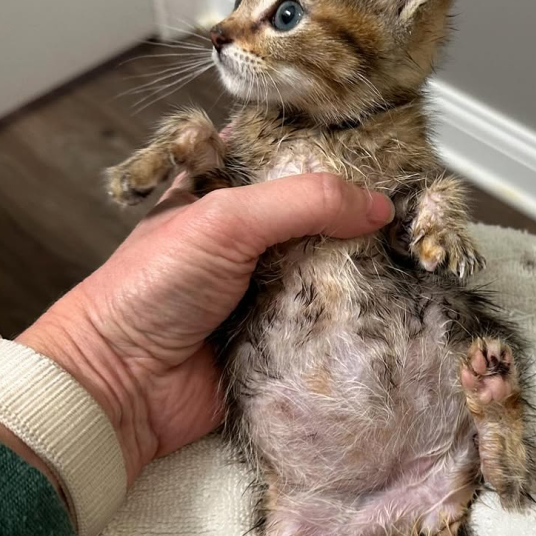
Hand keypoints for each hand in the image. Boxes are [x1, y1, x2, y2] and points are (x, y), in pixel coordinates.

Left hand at [18, 174, 393, 482]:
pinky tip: (390, 303)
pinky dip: (351, 316)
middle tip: (412, 209)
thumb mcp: (225, 219)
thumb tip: (379, 206)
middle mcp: (248, 236)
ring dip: (360, 268)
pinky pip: (325, 321)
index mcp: (224, 190)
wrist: (124, 385)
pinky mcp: (277, 336)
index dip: (332, 151)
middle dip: (357, 215)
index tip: (386, 151)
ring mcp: (264, 287)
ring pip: (328, 269)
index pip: (287, 155)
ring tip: (411, 256)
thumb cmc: (153, 287)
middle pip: (318, 215)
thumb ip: (303, 201)